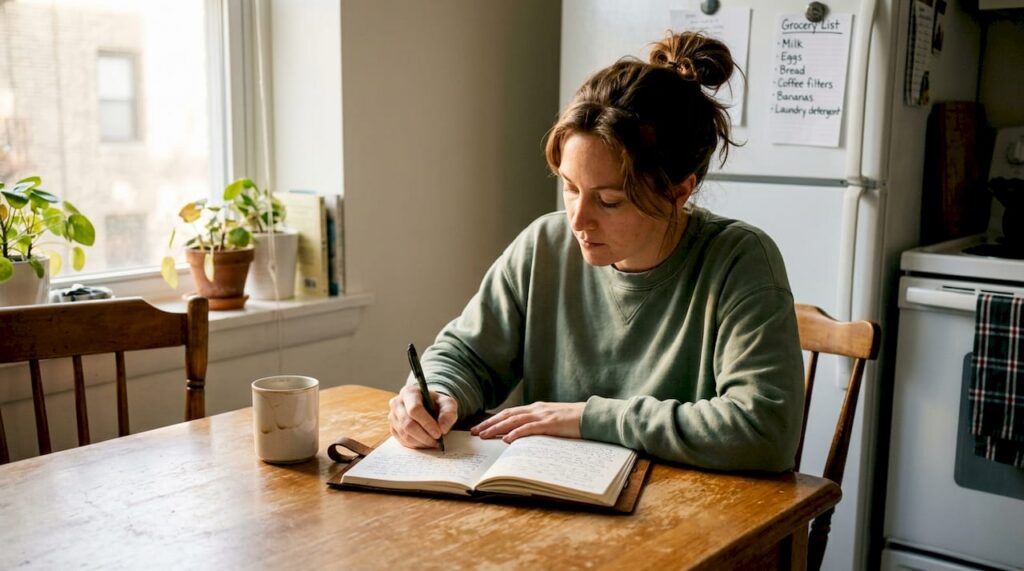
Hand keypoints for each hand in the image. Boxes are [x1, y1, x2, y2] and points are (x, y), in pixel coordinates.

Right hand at [388, 384, 457, 448]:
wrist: (428, 407)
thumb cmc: (437, 404)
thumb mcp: (448, 404)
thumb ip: (449, 413)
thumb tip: (442, 428)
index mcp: (409, 392)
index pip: (415, 409)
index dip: (427, 423)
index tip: (439, 433)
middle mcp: (397, 403)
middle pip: (408, 424)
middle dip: (424, 436)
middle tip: (437, 441)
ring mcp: (392, 417)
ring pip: (405, 434)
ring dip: (421, 442)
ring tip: (433, 442)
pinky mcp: (393, 428)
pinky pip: (403, 441)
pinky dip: (416, 445)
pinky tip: (425, 442)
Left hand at [470, 401, 585, 443]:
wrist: (593, 416)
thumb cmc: (574, 421)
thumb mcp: (552, 421)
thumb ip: (538, 425)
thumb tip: (522, 436)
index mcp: (536, 408)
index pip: (510, 413)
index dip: (493, 420)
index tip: (480, 428)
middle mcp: (536, 409)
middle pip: (507, 415)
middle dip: (489, 424)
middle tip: (474, 432)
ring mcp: (543, 415)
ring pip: (514, 420)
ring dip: (497, 428)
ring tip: (484, 436)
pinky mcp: (551, 424)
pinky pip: (530, 428)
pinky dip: (517, 433)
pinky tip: (507, 439)